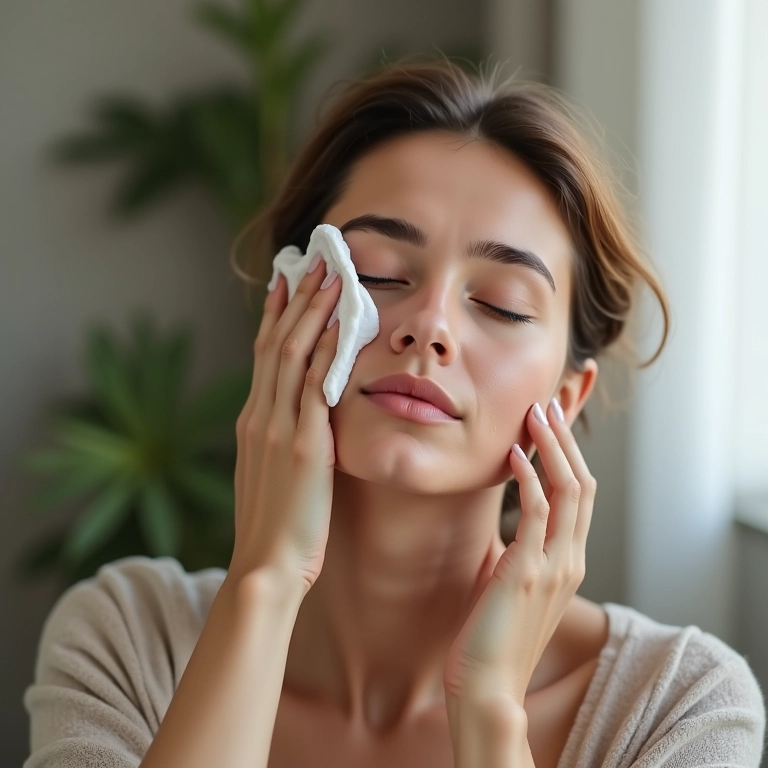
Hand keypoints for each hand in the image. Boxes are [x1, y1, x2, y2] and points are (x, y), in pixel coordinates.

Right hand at [228, 258, 342, 591]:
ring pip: (292, 353)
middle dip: (293, 298)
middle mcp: (260, 415)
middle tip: (310, 259)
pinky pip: (315, 386)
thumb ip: (282, 440)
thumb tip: (300, 418)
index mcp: (253, 421)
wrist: (266, 567)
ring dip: (311, 310)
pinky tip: (341, 323)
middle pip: (274, 342)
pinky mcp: (303, 445)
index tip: (285, 281)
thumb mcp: (270, 474)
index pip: (263, 354)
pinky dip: (326, 350)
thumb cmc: (275, 527)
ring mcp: (279, 427)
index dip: (274, 314)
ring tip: (329, 273)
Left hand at [442, 399, 596, 709]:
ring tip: (536, 414)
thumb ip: (515, 554)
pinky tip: (515, 453)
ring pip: (569, 490)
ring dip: (553, 447)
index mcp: (568, 562)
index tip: (550, 424)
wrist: (486, 687)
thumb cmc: (491, 637)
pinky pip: (538, 511)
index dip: (569, 457)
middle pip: (583, 484)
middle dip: (565, 441)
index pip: (580, 496)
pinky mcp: (528, 571)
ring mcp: (554, 566)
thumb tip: (505, 528)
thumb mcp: (510, 585)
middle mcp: (570, 560)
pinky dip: (530, 476)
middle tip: (546, 406)